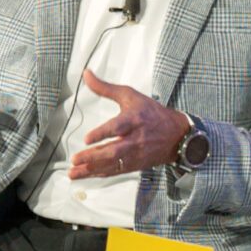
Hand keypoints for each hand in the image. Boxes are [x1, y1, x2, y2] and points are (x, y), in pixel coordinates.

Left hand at [67, 71, 190, 178]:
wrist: (177, 134)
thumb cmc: (151, 112)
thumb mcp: (130, 96)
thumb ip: (105, 88)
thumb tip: (86, 74)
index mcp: (135, 119)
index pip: (118, 127)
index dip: (102, 133)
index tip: (87, 139)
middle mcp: (136, 139)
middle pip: (114, 150)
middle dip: (93, 157)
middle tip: (75, 159)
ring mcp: (136, 154)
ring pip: (113, 164)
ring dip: (92, 169)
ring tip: (73, 172)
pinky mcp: (136, 164)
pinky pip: (116, 171)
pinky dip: (101, 174)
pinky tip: (86, 175)